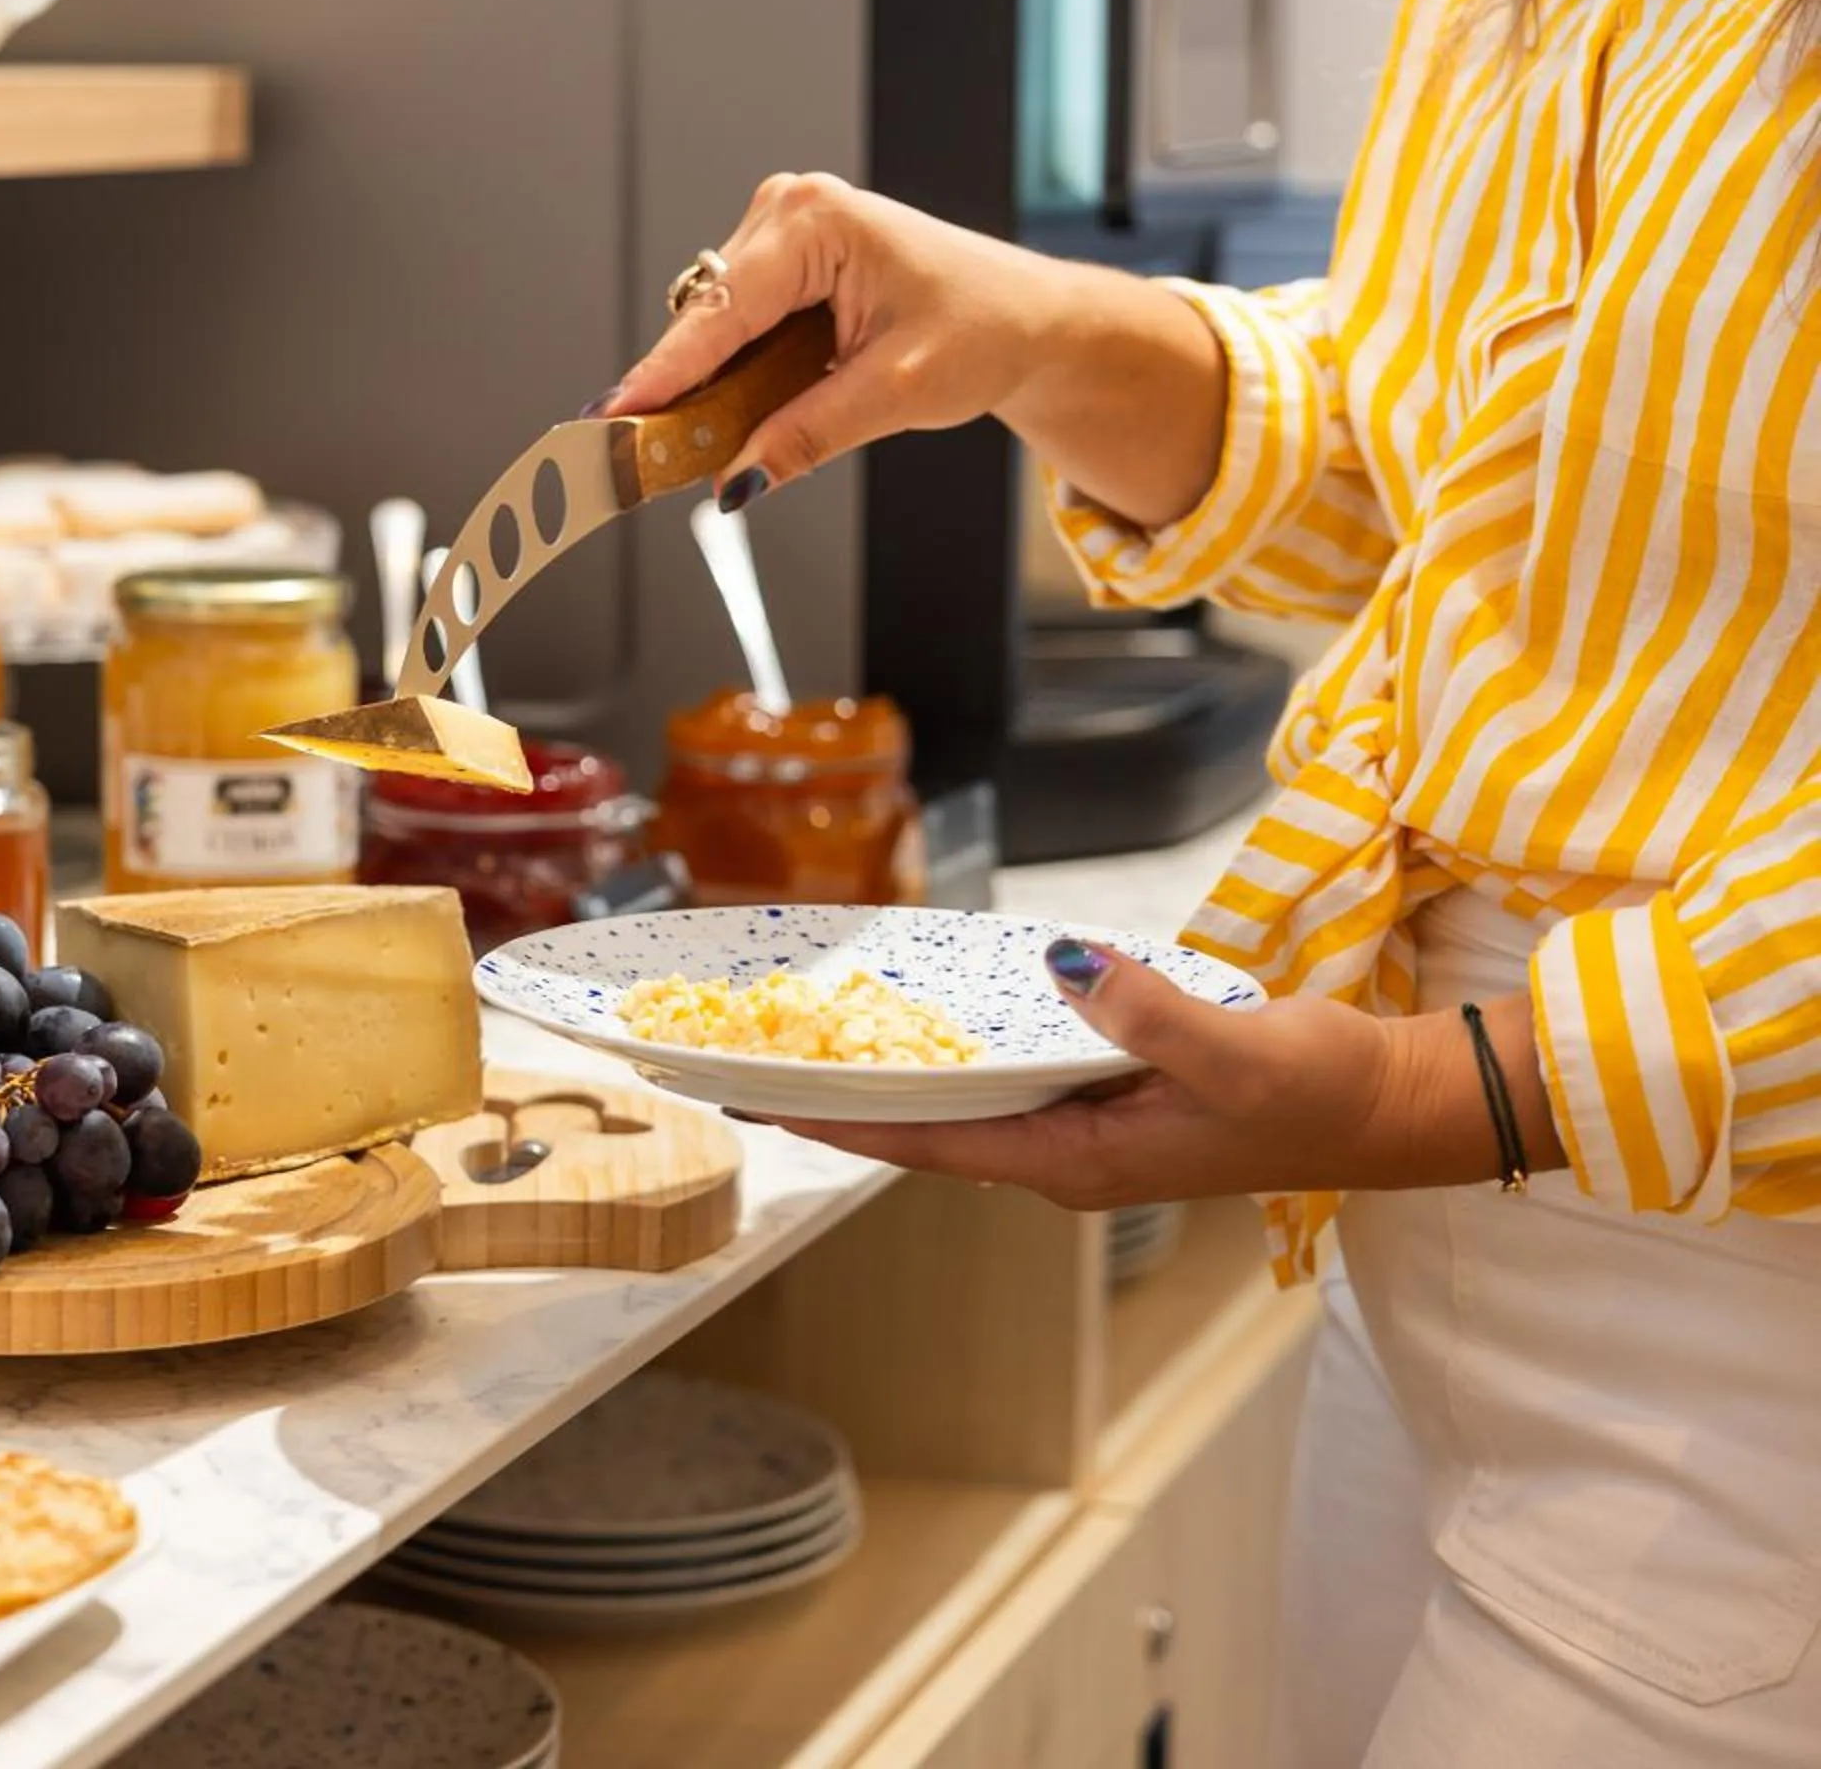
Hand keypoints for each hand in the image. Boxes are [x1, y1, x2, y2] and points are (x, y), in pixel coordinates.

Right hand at [602, 172, 1226, 524]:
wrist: (1030, 320)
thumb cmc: (985, 330)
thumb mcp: (897, 392)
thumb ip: (808, 434)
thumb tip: (736, 478)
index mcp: (817, 222)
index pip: (720, 313)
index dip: (662, 375)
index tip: (611, 421)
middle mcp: (790, 212)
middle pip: (706, 319)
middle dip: (684, 390)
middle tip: (657, 464)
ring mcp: (782, 231)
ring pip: (713, 325)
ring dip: (710, 385)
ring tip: (710, 442)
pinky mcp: (784, 262)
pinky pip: (734, 325)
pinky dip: (733, 373)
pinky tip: (743, 409)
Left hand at [750, 940, 1560, 1208]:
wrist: (1389, 1108)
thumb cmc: (1316, 1092)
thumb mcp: (1231, 1050)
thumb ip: (1146, 1014)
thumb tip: (1069, 967)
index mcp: (1074, 1164)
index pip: (925, 1145)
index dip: (838, 1123)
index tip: (757, 1102)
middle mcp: (1061, 1158)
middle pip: (924, 1131)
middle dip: (839, 1101)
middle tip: (743, 1062)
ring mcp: (1081, 1133)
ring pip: (958, 1106)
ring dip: (886, 1078)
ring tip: (798, 1041)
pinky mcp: (1105, 1101)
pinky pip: (1003, 1080)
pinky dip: (950, 1054)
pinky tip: (913, 1021)